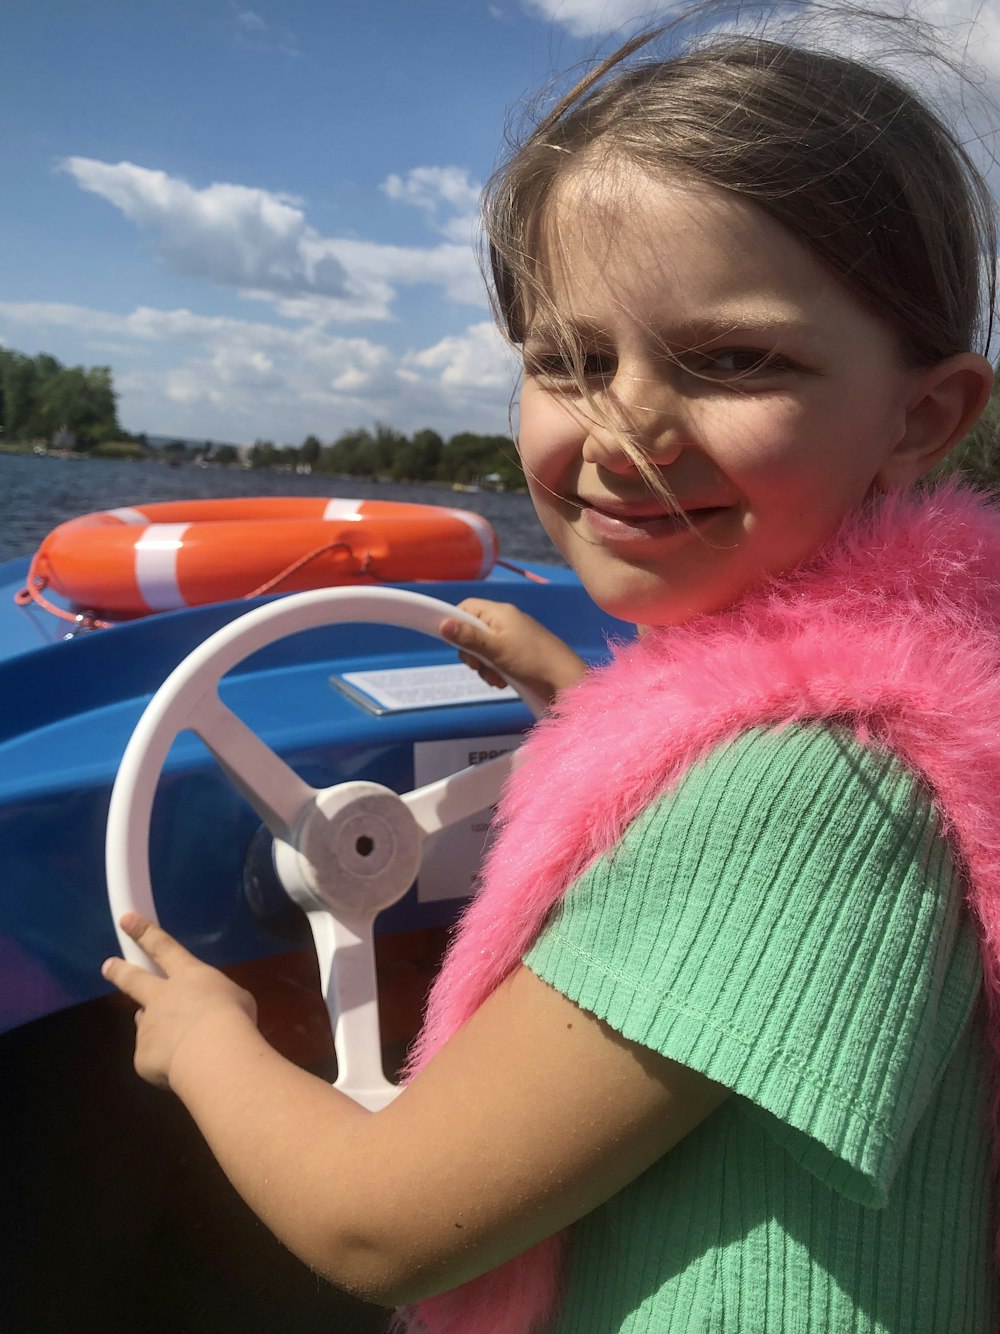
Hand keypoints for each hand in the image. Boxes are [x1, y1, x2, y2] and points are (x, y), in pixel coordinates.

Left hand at [102, 913, 257, 1089]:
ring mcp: (148, 1026)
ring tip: (175, 1045)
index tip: (126, 919)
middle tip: (107, 966)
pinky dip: (165, 1064)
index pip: (163, 948)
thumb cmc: (233, 1018)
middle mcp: (162, 997)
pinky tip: (180, 1069)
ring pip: (146, 1023)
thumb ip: (215, 1001)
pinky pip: (152, 1059)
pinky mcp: (142, 1055)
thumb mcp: (236, 999)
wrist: (212, 1054)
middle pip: (134, 979)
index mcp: (188, 976)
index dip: (144, 933)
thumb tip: (210, 1012)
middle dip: (120, 971)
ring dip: (155, 1029)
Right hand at [440, 599, 587, 707]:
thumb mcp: (495, 649)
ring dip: (484, 667)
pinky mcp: (518, 655)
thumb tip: (443, 624)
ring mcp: (512, 638)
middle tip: (479, 665)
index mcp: (499, 613)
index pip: (466, 608)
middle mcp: (505, 622)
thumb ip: (469, 637)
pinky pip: (496, 660)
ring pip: (483, 650)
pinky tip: (504, 682)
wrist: (564, 680)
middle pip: (472, 632)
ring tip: (496, 678)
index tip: (455, 643)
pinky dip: (495, 672)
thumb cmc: (531, 660)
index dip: (455, 623)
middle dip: (472, 653)